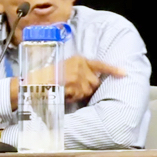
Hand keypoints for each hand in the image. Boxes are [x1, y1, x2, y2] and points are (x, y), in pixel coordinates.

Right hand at [12, 56, 126, 105]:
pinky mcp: (72, 81)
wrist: (31, 82)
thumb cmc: (47, 78)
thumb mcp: (66, 69)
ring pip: (88, 90)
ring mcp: (77, 73)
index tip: (125, 73)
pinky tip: (62, 93)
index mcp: (79, 59)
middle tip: (71, 89)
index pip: (100, 64)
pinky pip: (79, 94)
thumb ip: (81, 73)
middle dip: (86, 89)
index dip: (113, 70)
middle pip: (95, 82)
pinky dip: (72, 97)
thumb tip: (94, 83)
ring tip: (64, 90)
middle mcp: (80, 64)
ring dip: (78, 94)